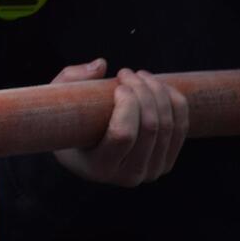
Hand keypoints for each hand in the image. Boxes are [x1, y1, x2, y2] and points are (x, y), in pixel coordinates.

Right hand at [52, 59, 188, 186]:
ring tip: (140, 76)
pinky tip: (160, 86)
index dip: (126, 104)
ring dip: (158, 92)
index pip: (123, 134)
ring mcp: (151, 171)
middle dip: (143, 91)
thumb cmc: (67, 122)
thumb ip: (72, 79)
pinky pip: (181, 129)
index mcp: (99, 167)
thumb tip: (101, 65)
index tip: (117, 84)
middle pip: (150, 127)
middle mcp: (128, 175)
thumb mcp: (58, 102)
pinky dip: (175, 102)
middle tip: (126, 73)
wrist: (84, 151)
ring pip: (168, 126)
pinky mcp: (166, 163)